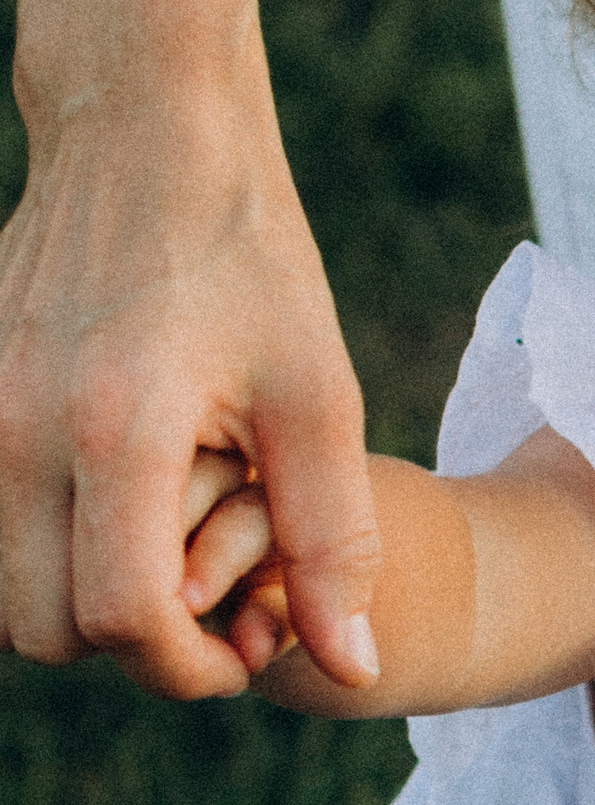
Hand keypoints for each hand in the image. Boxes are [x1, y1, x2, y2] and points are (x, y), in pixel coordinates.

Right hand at [0, 87, 378, 694]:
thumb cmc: (249, 261)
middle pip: (45, 632)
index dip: (190, 668)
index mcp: (116, 432)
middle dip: (132, 649)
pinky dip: (32, 558)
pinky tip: (104, 523)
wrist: (144, 134)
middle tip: (207, 614)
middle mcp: (17, 429)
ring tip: (158, 569)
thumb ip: (333, 540)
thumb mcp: (318, 398)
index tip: (243, 650)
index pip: (123, 620)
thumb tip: (350, 669)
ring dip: (72, 612)